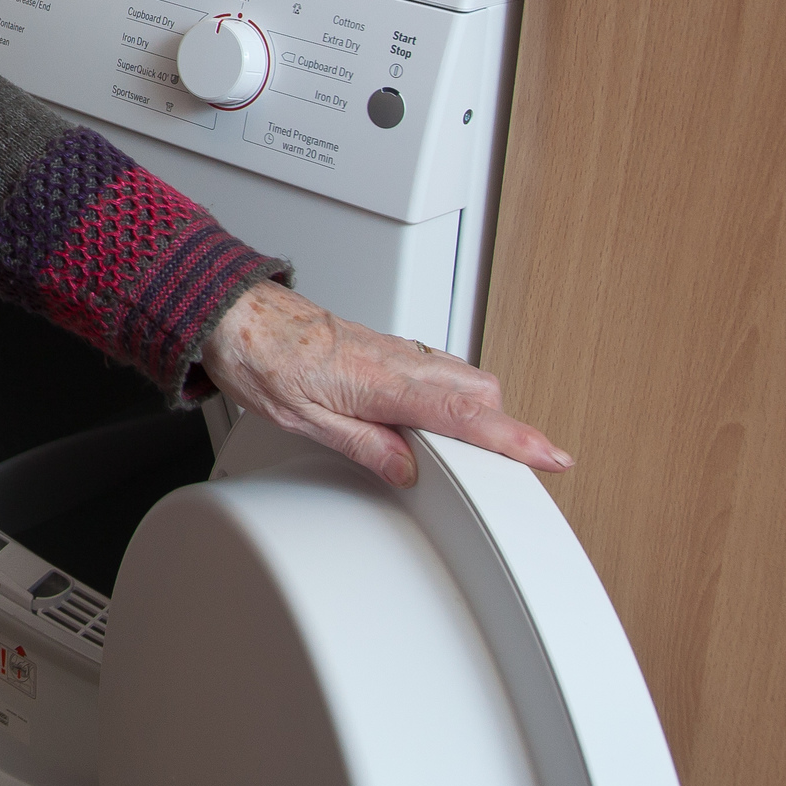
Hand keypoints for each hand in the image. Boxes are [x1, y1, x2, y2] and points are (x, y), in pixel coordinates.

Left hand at [199, 282, 572, 489]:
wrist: (234, 314)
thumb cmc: (261, 358)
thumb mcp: (305, 420)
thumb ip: (365, 446)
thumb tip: (409, 472)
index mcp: (384, 382)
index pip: (465, 416)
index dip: (513, 439)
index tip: (551, 456)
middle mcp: (398, 360)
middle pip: (479, 391)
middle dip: (501, 427)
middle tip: (517, 466)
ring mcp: (393, 350)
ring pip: (461, 376)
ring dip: (478, 409)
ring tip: (483, 449)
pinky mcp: (383, 347)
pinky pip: (435, 368)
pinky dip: (452, 392)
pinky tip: (439, 413)